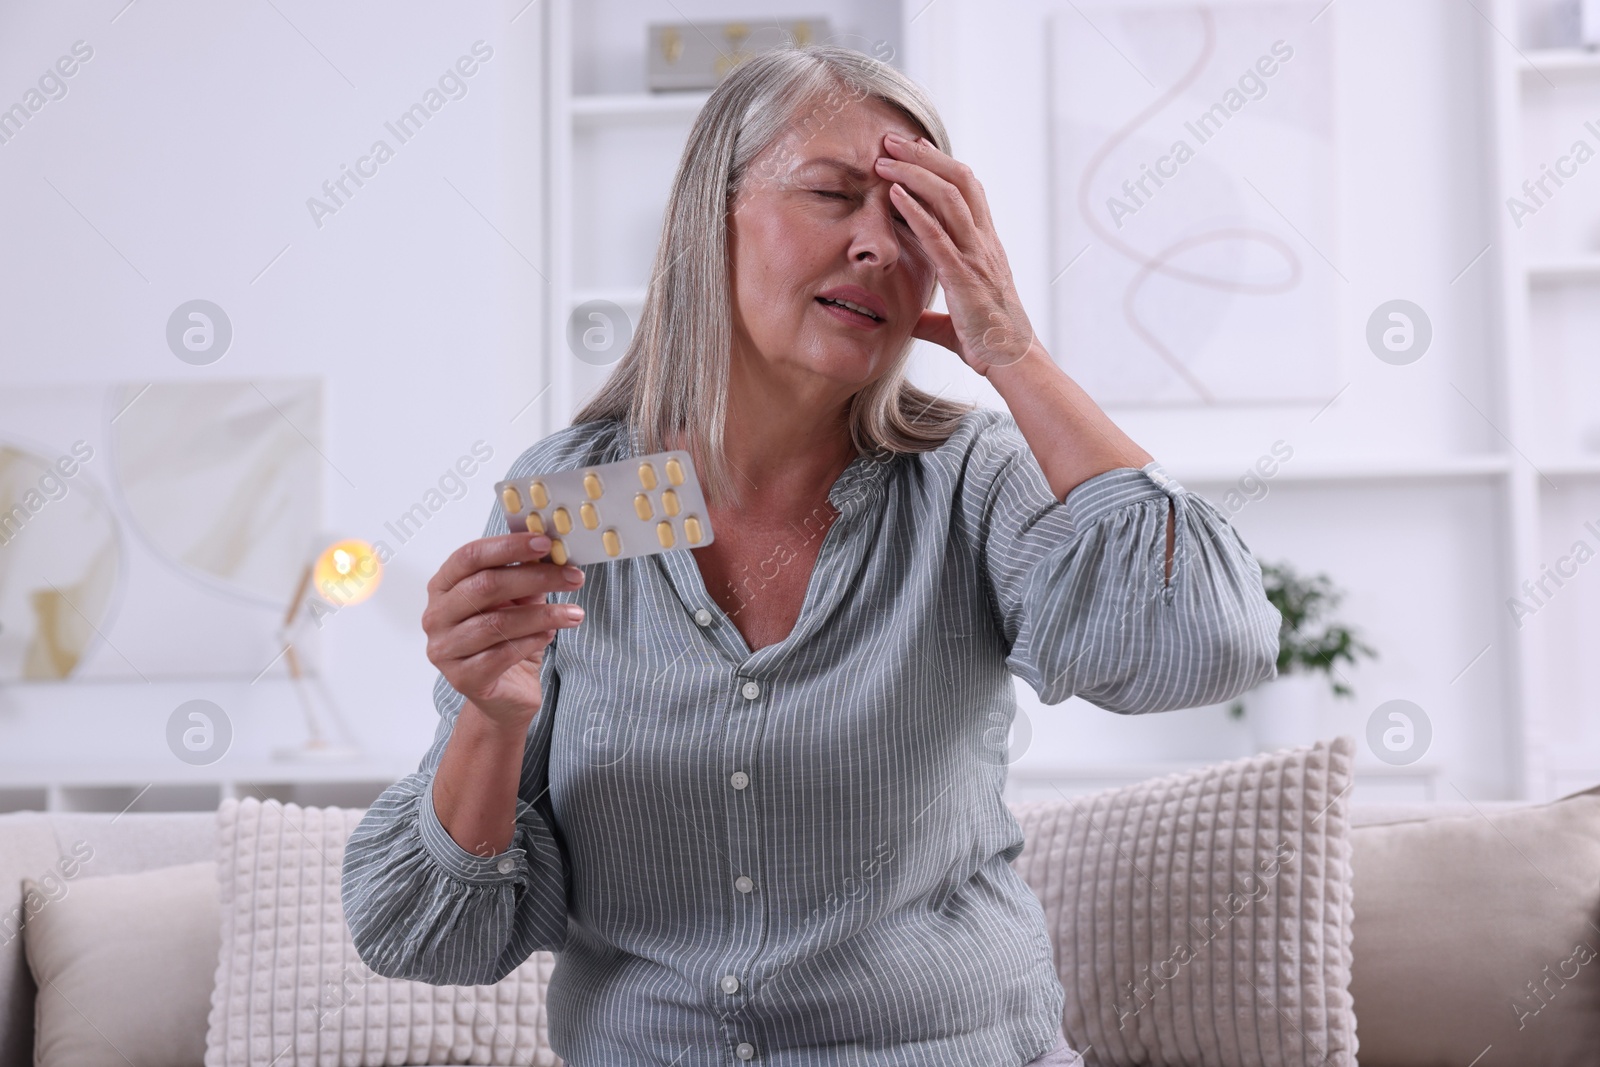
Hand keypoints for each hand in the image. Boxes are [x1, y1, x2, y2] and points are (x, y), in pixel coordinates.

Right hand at [422, 532, 585, 729]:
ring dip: (542, 615)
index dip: (508, 546)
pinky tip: (550, 635)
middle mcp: (436, 616)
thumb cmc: (507, 639)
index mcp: (443, 587)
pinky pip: (501, 654)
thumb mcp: (517, 600)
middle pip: (485, 586)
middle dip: (535, 578)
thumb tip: (552, 549)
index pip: (469, 556)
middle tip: (573, 577)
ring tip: (572, 614)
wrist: (505, 692)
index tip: (545, 543)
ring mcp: (444, 649)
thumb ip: (525, 575)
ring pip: (497, 623)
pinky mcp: (462, 678)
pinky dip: (532, 641)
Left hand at [873, 133, 1039, 374]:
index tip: (915, 147)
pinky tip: (893, 193)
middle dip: (923, 155)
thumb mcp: (956, 324)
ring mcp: (976, 256)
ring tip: (884, 158)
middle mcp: (984, 242)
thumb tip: (910, 320)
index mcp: (986, 246)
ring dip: (913, 172)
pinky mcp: (964, 277)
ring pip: (948, 198)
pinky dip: (914, 210)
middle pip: (958, 180)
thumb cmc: (989, 343)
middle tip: (891, 139)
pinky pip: (937, 235)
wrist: (1012, 362)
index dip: (942, 163)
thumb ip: (933, 317)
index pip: (968, 190)